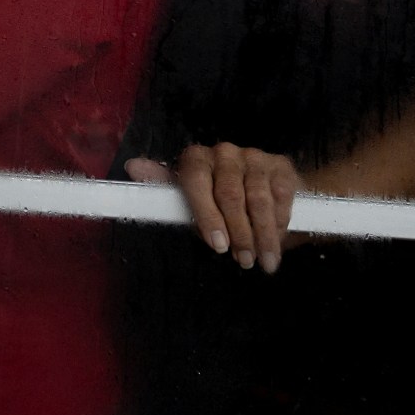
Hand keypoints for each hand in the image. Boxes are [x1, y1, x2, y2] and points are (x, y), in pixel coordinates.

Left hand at [127, 142, 299, 273]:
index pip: (196, 180)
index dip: (207, 215)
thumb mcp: (192, 205)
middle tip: (242, 261)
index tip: (217, 246)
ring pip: (258, 199)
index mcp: (196, 159)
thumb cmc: (220, 205)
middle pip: (229, 194)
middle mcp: (224, 152)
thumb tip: (133, 166)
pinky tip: (278, 242)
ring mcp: (254, 157)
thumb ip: (166, 190)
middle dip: (238, 233)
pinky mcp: (281, 165)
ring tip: (263, 261)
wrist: (266, 194)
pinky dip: (280, 223)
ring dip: (262, 235)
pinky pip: (281, 197)